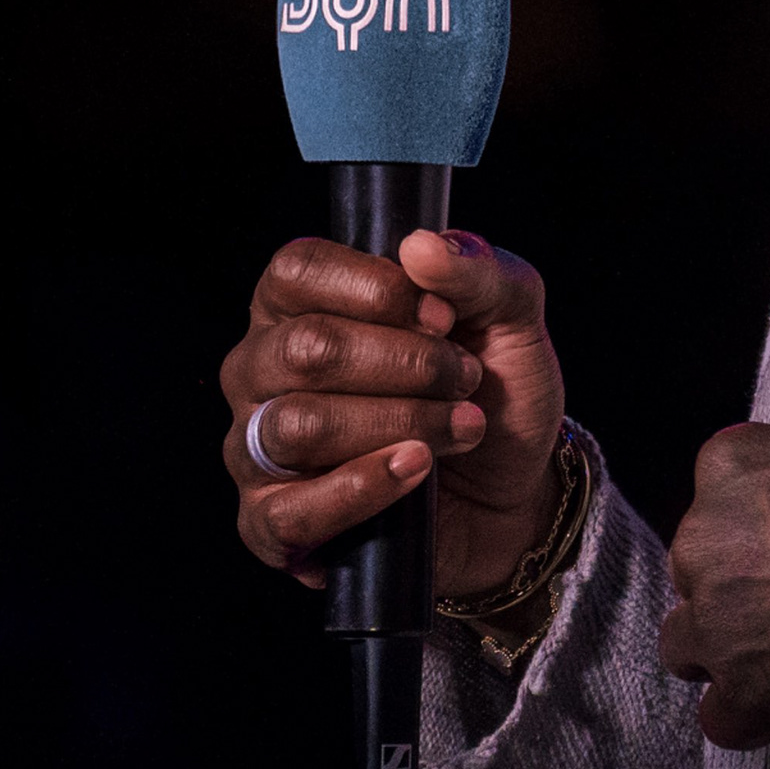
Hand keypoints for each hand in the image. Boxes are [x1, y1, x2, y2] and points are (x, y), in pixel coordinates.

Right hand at [221, 228, 570, 597]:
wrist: (513, 489)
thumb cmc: (491, 389)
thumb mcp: (509, 313)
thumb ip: (475, 268)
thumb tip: (419, 246)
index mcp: (298, 302)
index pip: (299, 271)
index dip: (377, 289)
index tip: (443, 316)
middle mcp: (262, 368)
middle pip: (306, 349)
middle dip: (405, 363)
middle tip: (464, 377)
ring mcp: (256, 447)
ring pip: (299, 426)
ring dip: (398, 423)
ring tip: (461, 426)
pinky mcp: (270, 522)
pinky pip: (293, 510)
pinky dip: (363, 489)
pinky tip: (416, 470)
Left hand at [657, 422, 769, 752]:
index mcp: (732, 469)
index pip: (718, 492)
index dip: (756, 521)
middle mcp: (704, 540)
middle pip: (698, 568)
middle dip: (737, 584)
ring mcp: (716, 622)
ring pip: (688, 641)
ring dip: (730, 648)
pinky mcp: (741, 695)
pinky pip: (721, 713)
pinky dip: (754, 711)